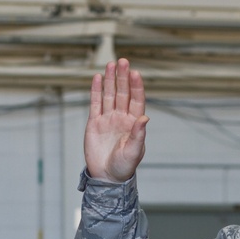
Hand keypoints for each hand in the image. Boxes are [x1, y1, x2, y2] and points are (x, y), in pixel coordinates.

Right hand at [84, 58, 148, 182]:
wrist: (107, 177)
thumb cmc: (124, 166)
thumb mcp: (134, 151)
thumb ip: (139, 134)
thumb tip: (145, 117)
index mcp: (134, 123)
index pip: (137, 100)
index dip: (136, 86)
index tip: (135, 73)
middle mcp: (122, 117)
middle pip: (123, 93)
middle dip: (123, 77)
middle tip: (122, 61)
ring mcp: (108, 119)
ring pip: (109, 95)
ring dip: (110, 80)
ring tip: (111, 64)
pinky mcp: (94, 123)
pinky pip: (96, 103)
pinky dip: (96, 91)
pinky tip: (97, 78)